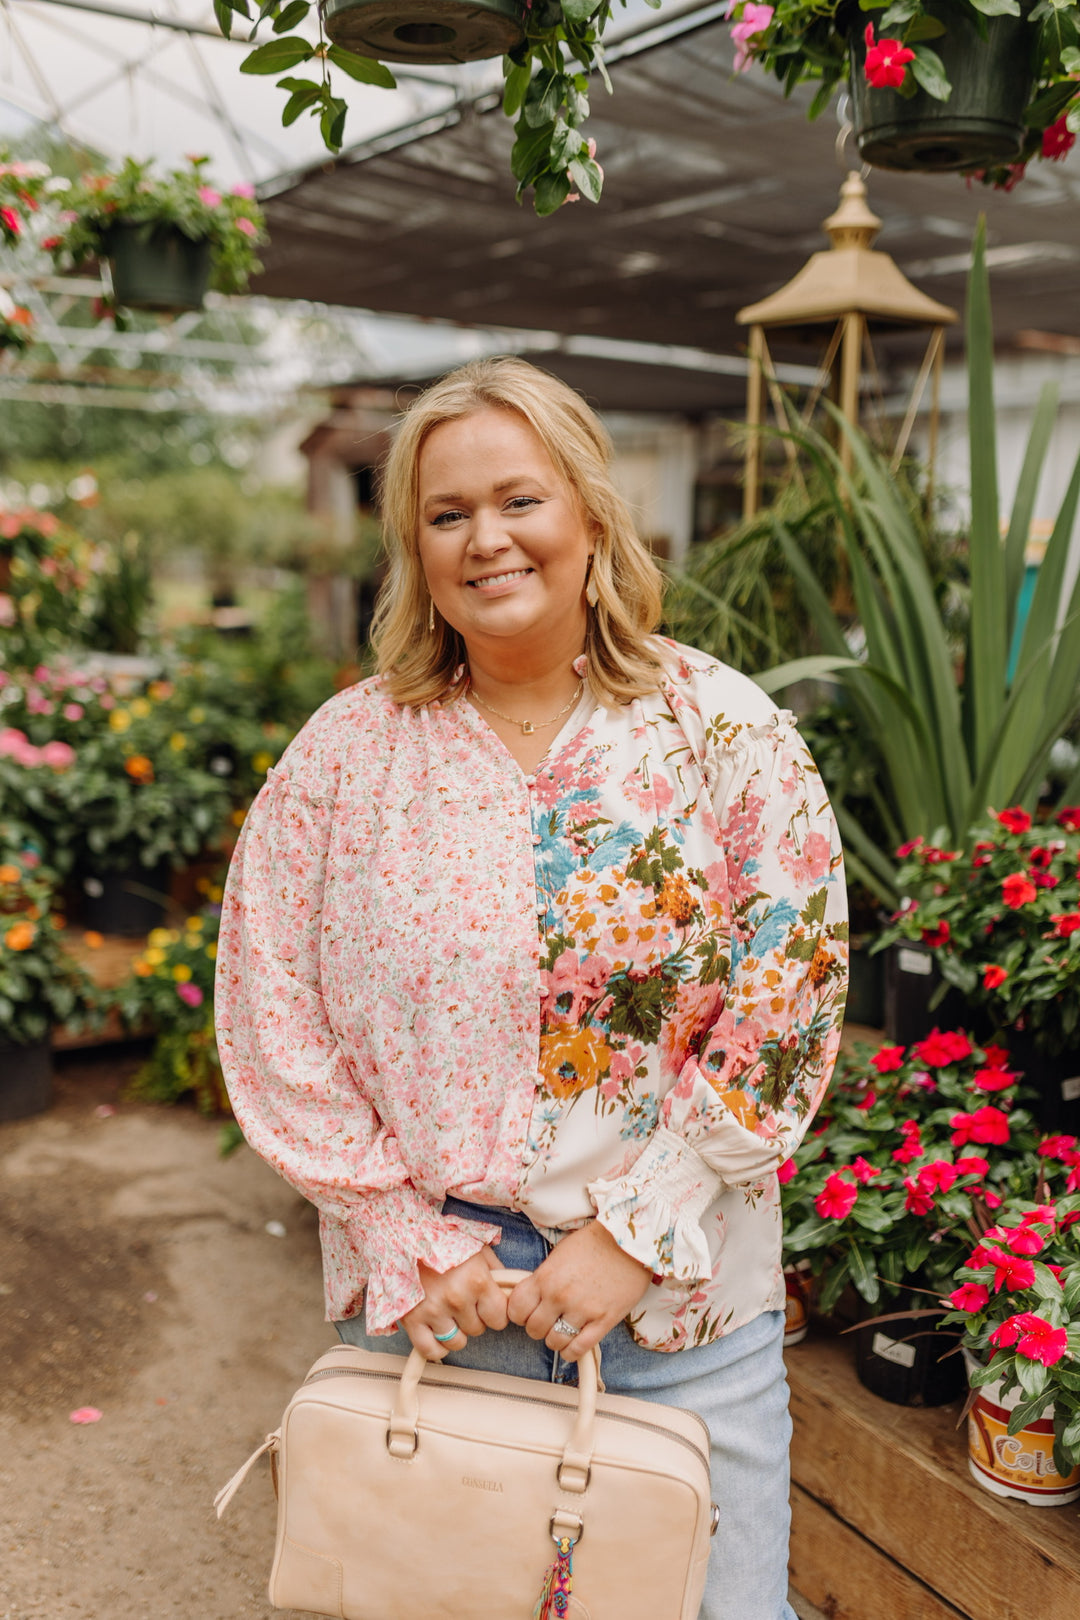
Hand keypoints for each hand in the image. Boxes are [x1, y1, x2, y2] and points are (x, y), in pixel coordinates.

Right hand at [400, 1246, 508, 1359]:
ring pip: (457, 1342)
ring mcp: (434, 1311)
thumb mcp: (476, 1248)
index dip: (495, 1312)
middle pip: (478, 1329)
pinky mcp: (412, 1320)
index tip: (487, 1305)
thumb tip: (508, 1290)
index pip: (500, 1318)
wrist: (404, 1235)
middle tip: (462, 1301)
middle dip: (473, 1317)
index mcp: (477, 1281)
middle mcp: (457, 1299)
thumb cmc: (442, 1240)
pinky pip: (430, 1350)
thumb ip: (495, 1271)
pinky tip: (436, 1332)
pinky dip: (436, 1347)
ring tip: (448, 1313)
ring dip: (455, 1331)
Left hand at [507, 1221, 651, 1361]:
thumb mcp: (559, 1254)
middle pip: (533, 1329)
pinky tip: (574, 1343)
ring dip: (556, 1339)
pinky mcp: (603, 1321)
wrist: (630, 1242)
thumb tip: (533, 1298)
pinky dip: (572, 1352)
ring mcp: (581, 1310)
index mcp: (545, 1277)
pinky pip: (579, 1349)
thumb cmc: (594, 1243)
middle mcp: (559, 1296)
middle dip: (538, 1327)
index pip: (516, 1309)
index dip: (519, 1313)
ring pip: (554, 1342)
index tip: (527, 1312)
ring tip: (563, 1329)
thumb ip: (543, 1278)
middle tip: (548, 1320)